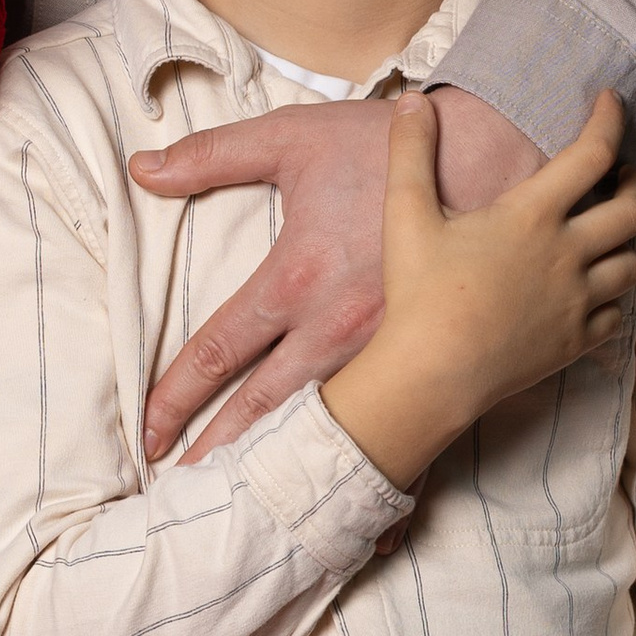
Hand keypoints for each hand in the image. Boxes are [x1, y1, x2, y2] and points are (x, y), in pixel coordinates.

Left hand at [136, 85, 545, 459]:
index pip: (216, 352)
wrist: (493, 157)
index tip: (147, 429)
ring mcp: (386, 349)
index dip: (175, 396)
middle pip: (262, 408)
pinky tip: (349, 493)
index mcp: (296, 278)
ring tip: (248, 498)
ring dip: (284, 463)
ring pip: (324, 425)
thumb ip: (211, 155)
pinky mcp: (425, 354)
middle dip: (218, 451)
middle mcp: (337, 327)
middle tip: (183, 491)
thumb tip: (142, 169)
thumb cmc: (386, 148)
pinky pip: (388, 420)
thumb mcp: (291, 138)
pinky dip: (363, 457)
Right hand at [321, 91, 635, 488]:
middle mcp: (568, 254)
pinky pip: (616, 314)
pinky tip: (594, 292)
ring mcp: (578, 301)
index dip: (610, 120)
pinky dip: (612, 297)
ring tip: (609, 233)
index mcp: (533, 216)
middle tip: (621, 175)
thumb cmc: (419, 292)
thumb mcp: (406, 214)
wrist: (433, 373)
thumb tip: (412, 101)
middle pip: (632, 210)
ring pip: (631, 263)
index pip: (592, 154)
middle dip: (634, 184)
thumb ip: (411, 153)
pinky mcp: (576, 341)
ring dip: (626, 242)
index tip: (612, 102)